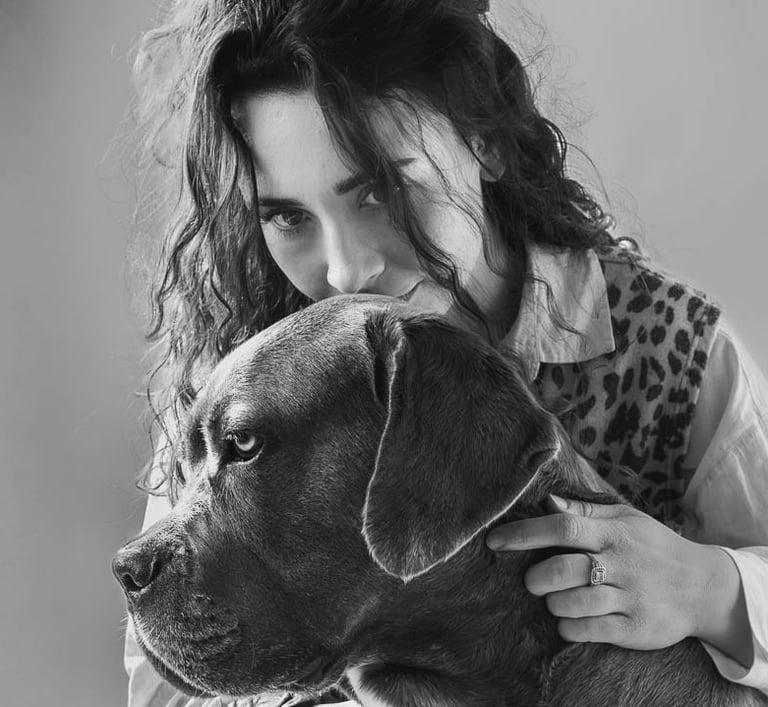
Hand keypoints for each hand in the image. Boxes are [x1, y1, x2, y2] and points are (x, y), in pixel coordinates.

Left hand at [485, 496, 751, 664]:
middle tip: (533, 580)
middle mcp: (620, 564)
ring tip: (553, 598)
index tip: (494, 541)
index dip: (524, 534)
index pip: (562, 528)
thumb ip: (585, 513)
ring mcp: (629, 598)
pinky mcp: (634, 629)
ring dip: (552, 603)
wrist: (703, 587)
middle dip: (537, 577)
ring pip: (573, 603)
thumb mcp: (626, 518)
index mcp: (614, 533)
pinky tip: (569, 619)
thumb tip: (547, 502)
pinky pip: (589, 631)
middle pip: (563, 569)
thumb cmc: (654, 546)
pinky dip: (569, 626)